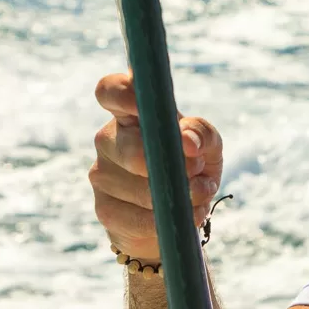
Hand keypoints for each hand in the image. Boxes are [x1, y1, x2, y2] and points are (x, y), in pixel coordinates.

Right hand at [90, 72, 223, 262]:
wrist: (174, 217)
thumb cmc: (190, 168)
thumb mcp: (207, 147)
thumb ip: (201, 133)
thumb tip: (187, 140)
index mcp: (131, 114)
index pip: (111, 91)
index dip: (122, 93)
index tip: (145, 103)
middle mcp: (108, 139)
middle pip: (130, 146)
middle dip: (170, 163)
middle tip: (197, 170)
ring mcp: (101, 174)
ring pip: (141, 187)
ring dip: (179, 194)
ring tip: (197, 194)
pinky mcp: (105, 209)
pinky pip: (141, 217)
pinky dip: (170, 217)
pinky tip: (184, 214)